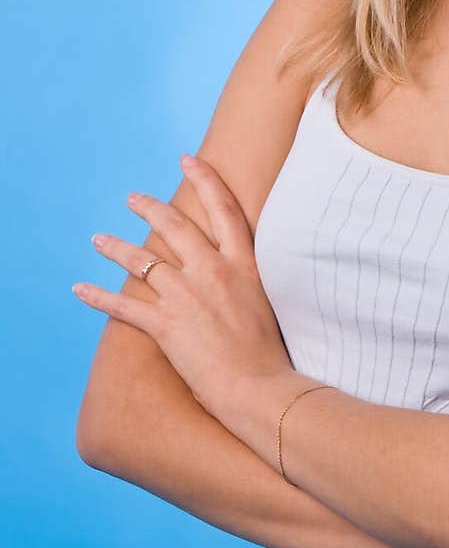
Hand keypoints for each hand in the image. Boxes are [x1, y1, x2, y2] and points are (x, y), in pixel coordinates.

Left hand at [72, 153, 293, 422]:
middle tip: (132, 199)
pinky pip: (123, 306)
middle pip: (174, 226)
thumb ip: (247, 281)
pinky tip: (80, 288)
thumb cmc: (269, 354)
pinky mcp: (166, 324)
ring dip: (115, 247)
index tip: (188, 159)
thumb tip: (237, 276)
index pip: (223, 209)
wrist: (262, 388)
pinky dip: (97, 297)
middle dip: (149, 208)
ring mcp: (187, 295)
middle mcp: (213, 271)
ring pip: (141, 261)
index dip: (204, 179)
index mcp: (243, 263)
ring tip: (98, 239)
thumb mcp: (267, 302)